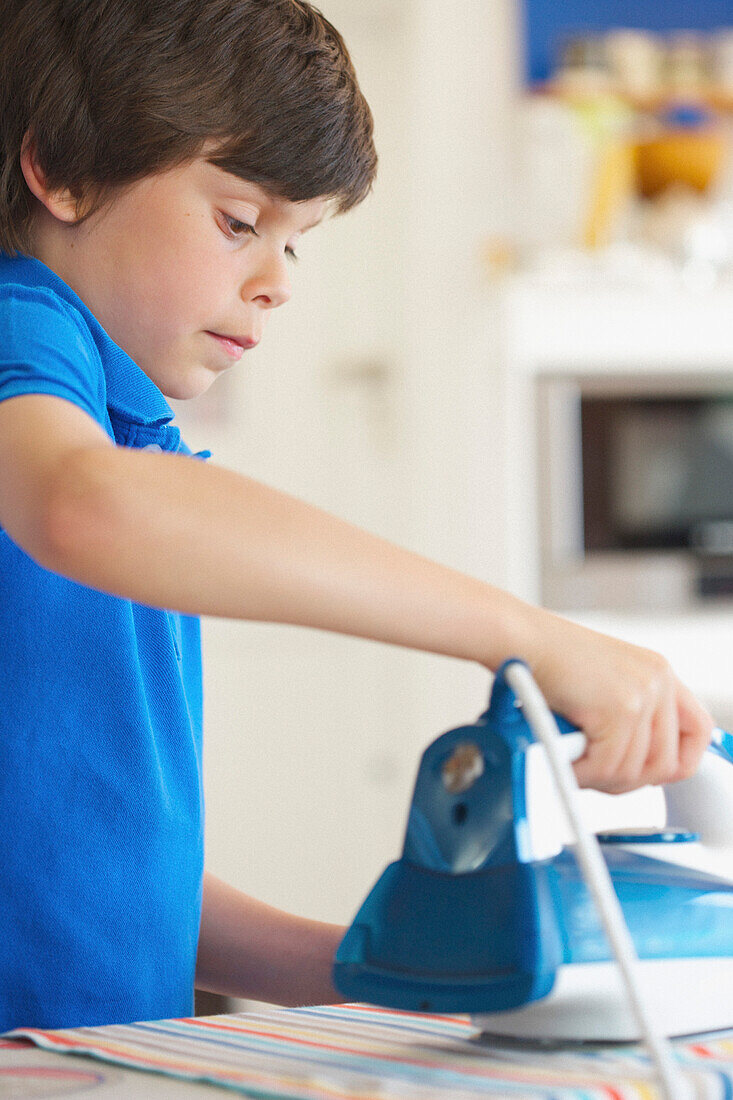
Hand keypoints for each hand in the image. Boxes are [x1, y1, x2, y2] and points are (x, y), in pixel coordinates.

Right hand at [526, 615, 713, 793]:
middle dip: (627, 780)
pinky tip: (564, 757)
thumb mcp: (602, 683)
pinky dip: (582, 773)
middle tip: (595, 774)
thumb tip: (636, 766)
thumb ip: (626, 715)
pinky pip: (607, 767)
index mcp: (659, 673)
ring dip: (599, 779)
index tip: (650, 774)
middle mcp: (659, 681)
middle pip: (666, 763)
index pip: (699, 730)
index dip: (678, 762)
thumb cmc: (545, 659)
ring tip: (573, 763)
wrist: (518, 637)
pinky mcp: (619, 708)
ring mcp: (642, 694)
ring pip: (634, 771)